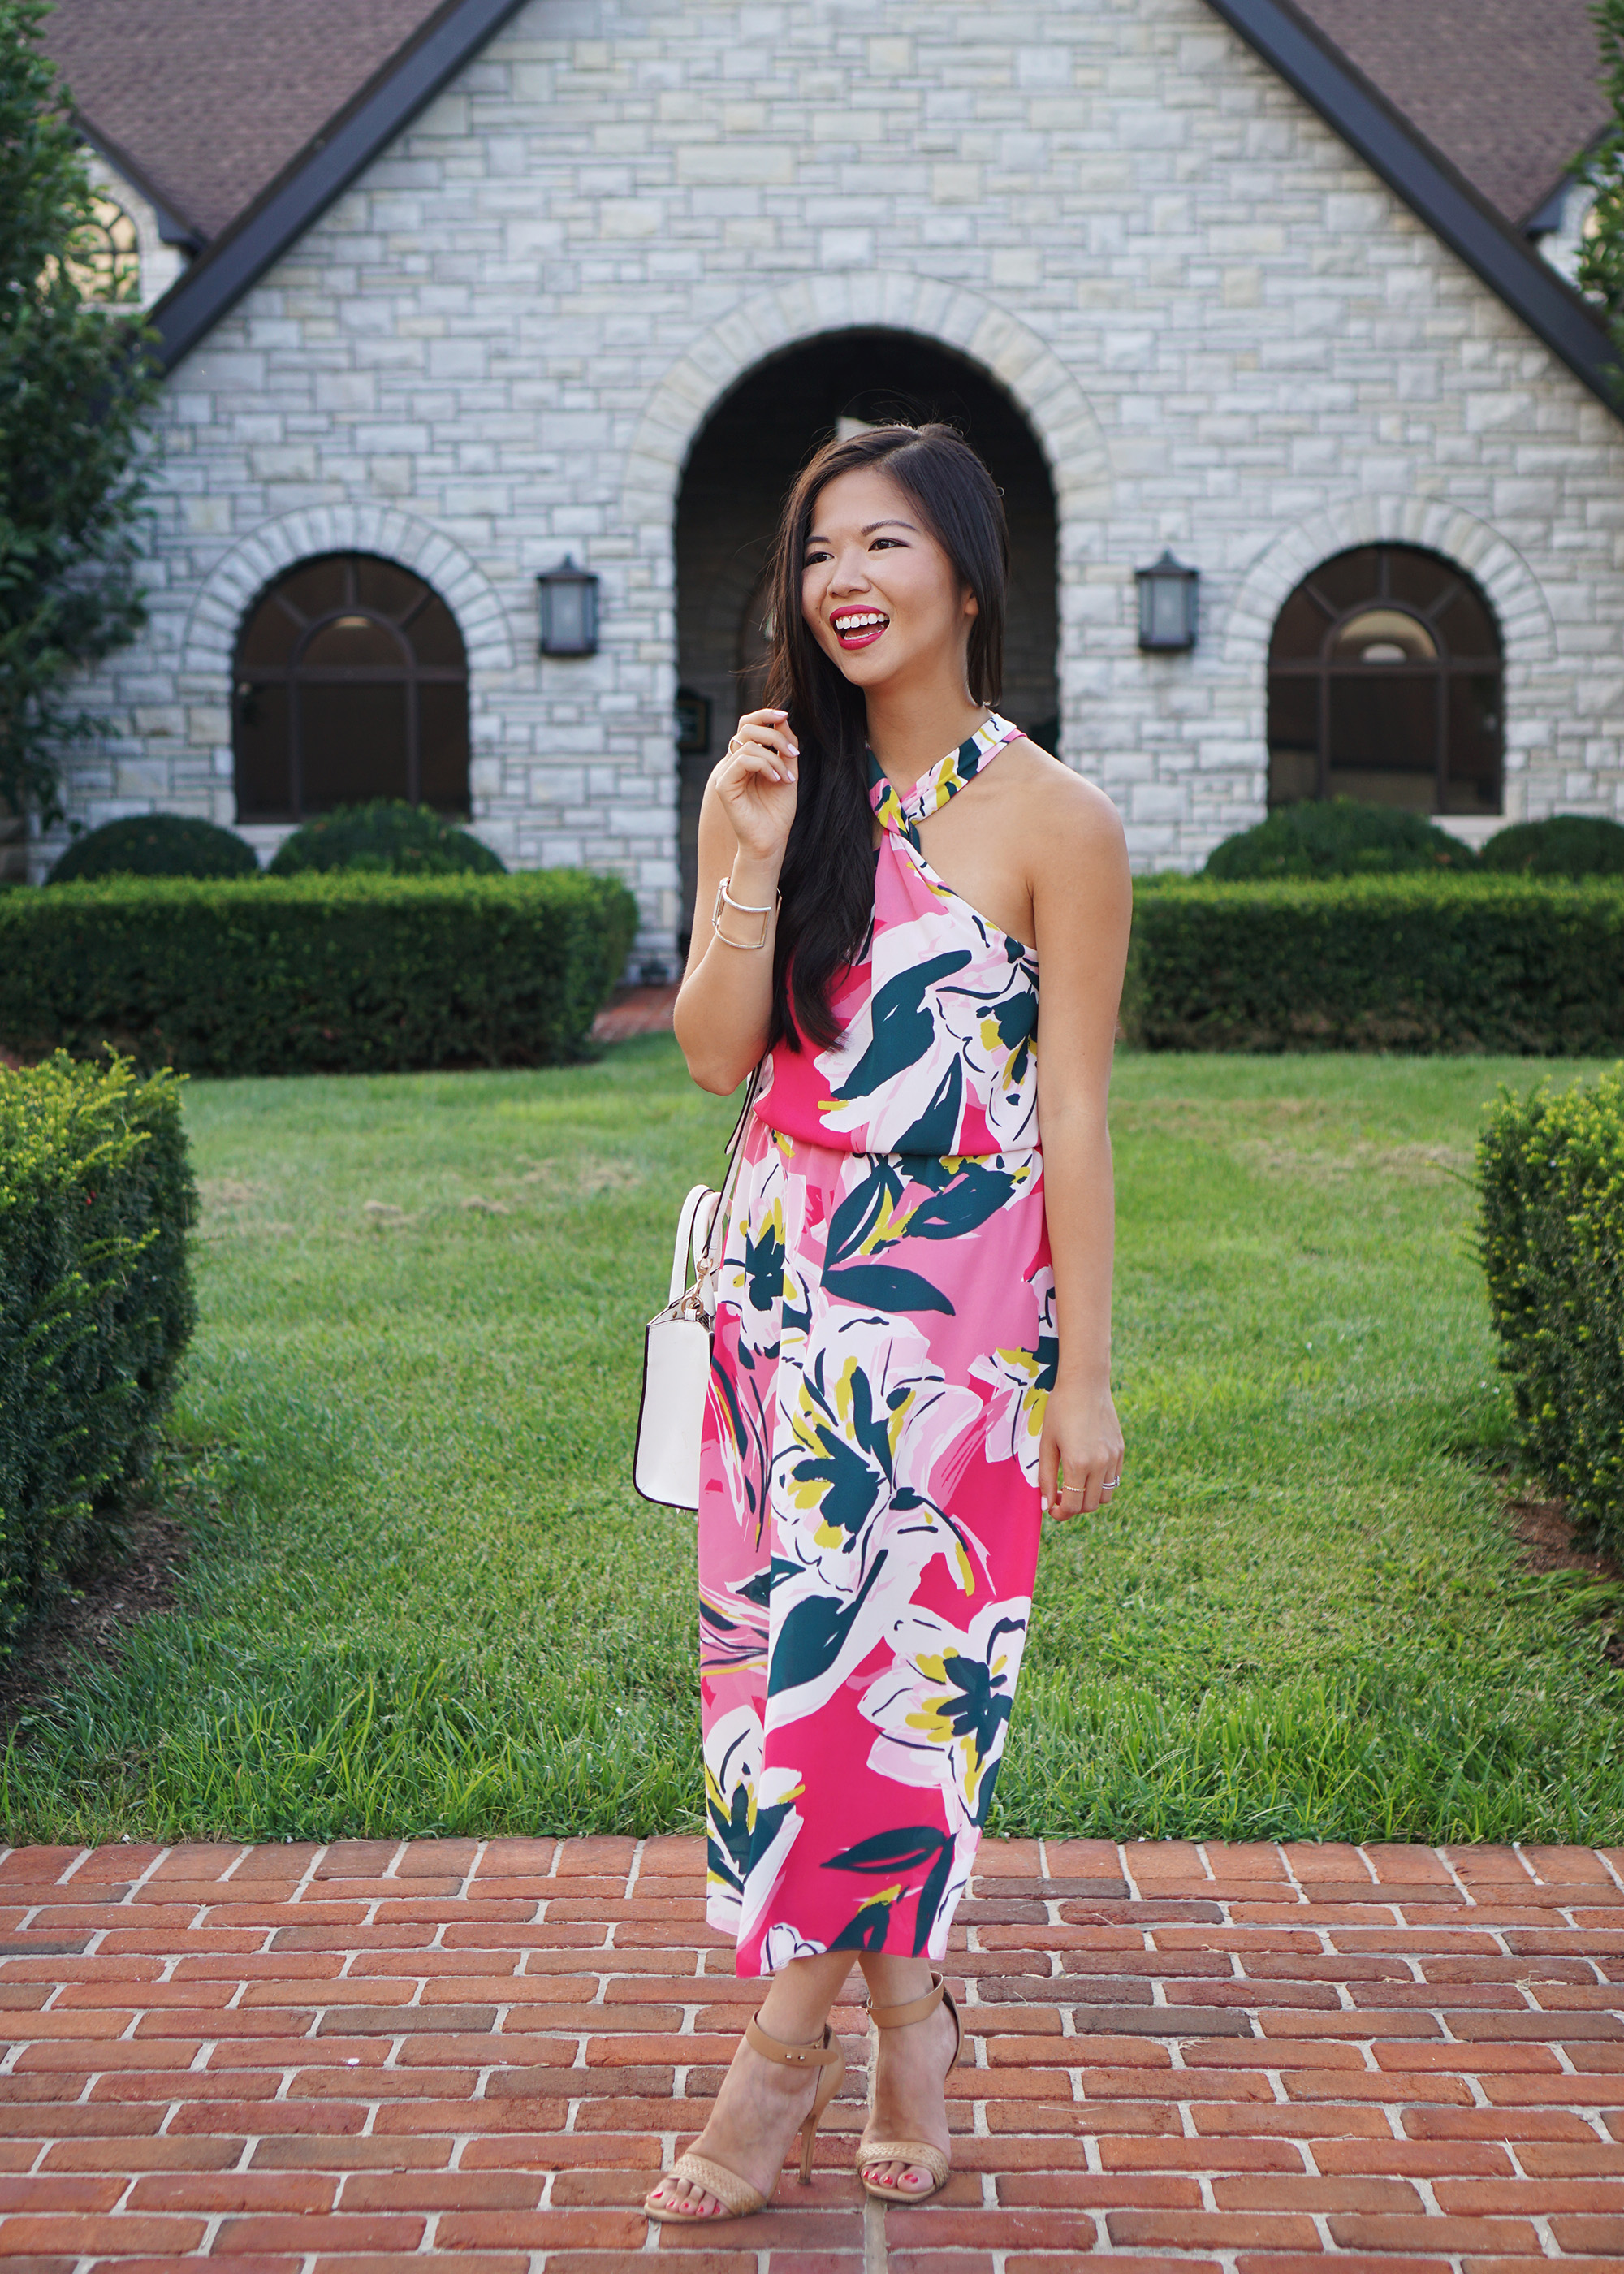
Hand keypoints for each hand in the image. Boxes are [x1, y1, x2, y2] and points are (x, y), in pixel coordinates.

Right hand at [717, 709, 798, 867]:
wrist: (771, 840)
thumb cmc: (778, 811)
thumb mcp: (789, 772)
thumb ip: (785, 747)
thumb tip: (783, 719)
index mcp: (746, 758)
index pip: (749, 725)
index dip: (765, 714)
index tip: (785, 716)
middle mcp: (733, 763)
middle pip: (747, 727)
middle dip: (775, 735)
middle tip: (793, 753)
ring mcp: (726, 773)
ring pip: (748, 744)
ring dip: (775, 757)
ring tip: (787, 777)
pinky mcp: (723, 786)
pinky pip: (743, 760)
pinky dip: (765, 766)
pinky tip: (776, 780)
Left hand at [1039, 1378, 1123, 1520]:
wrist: (1085, 1384)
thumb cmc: (1060, 1410)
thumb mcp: (1047, 1444)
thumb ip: (1046, 1477)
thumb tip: (1046, 1505)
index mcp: (1078, 1463)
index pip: (1073, 1506)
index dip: (1060, 1513)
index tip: (1052, 1508)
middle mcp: (1100, 1464)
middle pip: (1090, 1506)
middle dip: (1074, 1506)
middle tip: (1060, 1495)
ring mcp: (1113, 1457)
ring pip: (1105, 1496)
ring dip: (1089, 1497)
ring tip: (1075, 1484)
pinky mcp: (1121, 1450)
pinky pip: (1114, 1479)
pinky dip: (1101, 1483)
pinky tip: (1087, 1469)